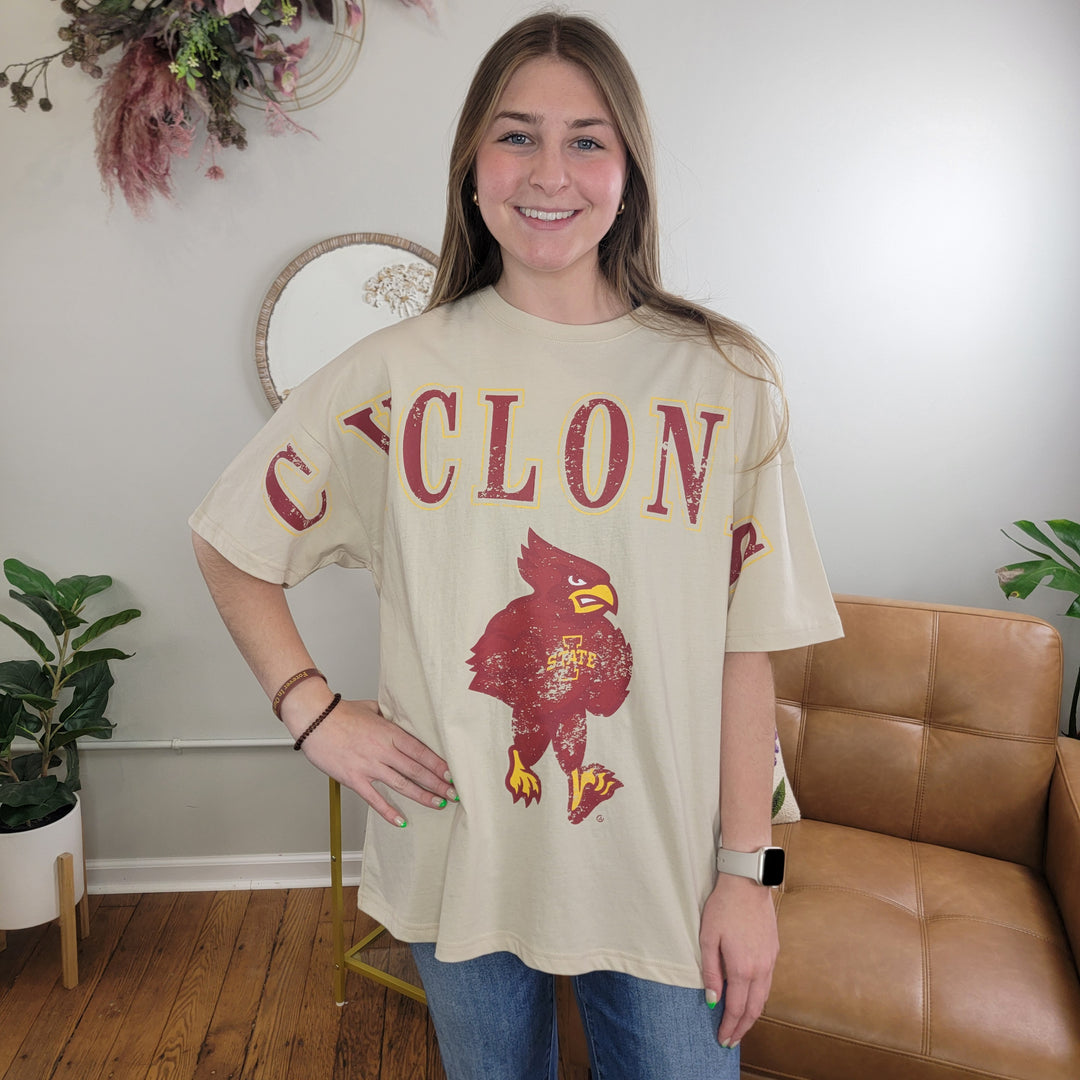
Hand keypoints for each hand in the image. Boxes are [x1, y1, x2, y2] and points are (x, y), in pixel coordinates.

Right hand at [282, 685, 455, 826]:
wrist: (314, 718)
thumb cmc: (339, 712)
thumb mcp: (371, 708)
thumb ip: (387, 716)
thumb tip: (398, 717)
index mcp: (389, 732)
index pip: (421, 751)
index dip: (439, 764)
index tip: (452, 774)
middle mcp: (383, 750)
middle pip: (417, 770)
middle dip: (438, 783)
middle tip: (454, 793)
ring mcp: (369, 766)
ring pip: (402, 785)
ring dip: (422, 796)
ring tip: (438, 804)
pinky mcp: (354, 778)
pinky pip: (374, 799)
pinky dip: (388, 812)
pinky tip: (401, 821)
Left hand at [699, 872, 778, 1046]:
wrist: (747, 883)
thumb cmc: (723, 908)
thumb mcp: (708, 938)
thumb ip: (710, 971)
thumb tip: (712, 1000)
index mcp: (742, 967)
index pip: (736, 1008)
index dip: (729, 1026)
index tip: (722, 1039)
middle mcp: (760, 968)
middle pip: (753, 1009)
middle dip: (741, 1028)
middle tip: (730, 1040)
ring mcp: (770, 960)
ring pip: (763, 998)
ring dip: (752, 1015)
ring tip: (740, 1024)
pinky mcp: (774, 951)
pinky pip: (768, 982)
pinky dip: (759, 997)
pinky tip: (750, 998)